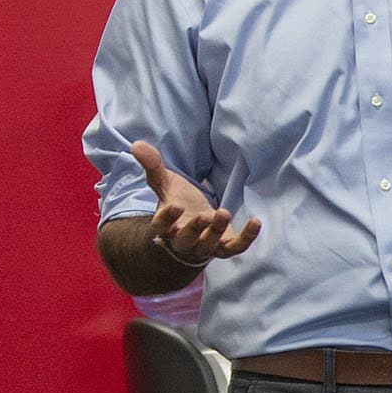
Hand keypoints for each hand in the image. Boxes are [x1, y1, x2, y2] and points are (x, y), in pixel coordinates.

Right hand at [133, 140, 257, 267]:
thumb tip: (136, 144)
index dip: (167, 218)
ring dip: (216, 231)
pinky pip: (236, 247)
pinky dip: (246, 238)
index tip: (175, 206)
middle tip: (204, 216)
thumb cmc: (178, 205)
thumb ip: (153, 166)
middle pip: (186, 240)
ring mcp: (204, 246)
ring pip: (209, 245)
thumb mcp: (166, 184)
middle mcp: (183, 240)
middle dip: (195, 229)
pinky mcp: (224, 248)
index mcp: (165, 226)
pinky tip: (255, 222)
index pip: (161, 225)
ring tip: (224, 212)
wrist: (195, 227)